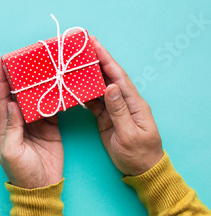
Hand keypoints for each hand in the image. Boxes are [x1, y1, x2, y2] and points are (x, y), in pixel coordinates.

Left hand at [0, 59, 62, 188]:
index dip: (1, 80)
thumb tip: (12, 103)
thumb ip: (12, 128)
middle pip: (19, 94)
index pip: (3, 98)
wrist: (41, 187)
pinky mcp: (51, 128)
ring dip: (38, 84)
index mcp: (7, 126)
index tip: (0, 62)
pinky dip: (53, 97)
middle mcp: (20, 122)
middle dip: (21, 77)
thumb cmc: (21, 172)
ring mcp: (36, 124)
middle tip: (24, 58)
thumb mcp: (12, 151)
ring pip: (36, 99)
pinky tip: (57, 85)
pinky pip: (52, 108)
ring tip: (41, 66)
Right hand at [86, 36, 163, 175]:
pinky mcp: (107, 118)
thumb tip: (110, 87)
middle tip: (81, 47)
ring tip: (73, 64)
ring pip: (99, 88)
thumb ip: (119, 110)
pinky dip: (84, 94)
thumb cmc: (140, 154)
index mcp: (134, 103)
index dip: (106, 59)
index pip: (118, 76)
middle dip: (96, 61)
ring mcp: (115, 109)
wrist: (141, 171)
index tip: (95, 44)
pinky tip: (74, 88)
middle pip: (108, 77)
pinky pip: (94, 102)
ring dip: (88, 76)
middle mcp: (125, 102)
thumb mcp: (129, 134)